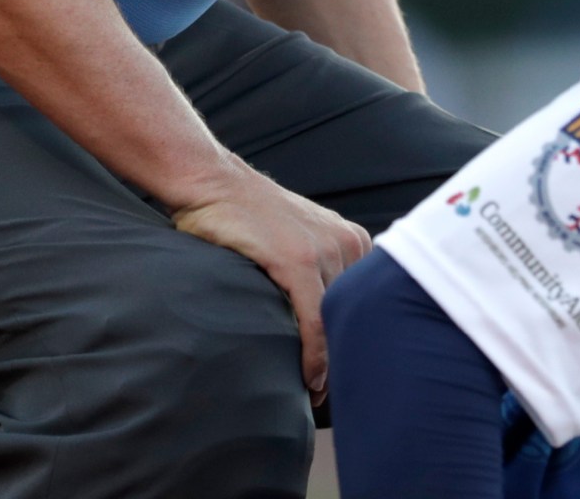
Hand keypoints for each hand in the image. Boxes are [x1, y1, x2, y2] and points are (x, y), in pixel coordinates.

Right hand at [169, 161, 370, 400]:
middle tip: (339, 395)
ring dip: (332, 364)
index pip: (367, 302)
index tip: (355, 373)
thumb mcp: (295, 239)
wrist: (212, 182)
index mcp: (354, 240)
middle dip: (350, 355)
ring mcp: (325, 250)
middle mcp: (348, 243)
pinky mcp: (297, 259)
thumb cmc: (245, 216)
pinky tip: (311, 380)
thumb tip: (320, 318)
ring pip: (338, 321)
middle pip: (358, 314)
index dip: (360, 340)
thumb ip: (315, 270)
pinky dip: (314, 353)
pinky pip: (314, 318)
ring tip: (323, 397)